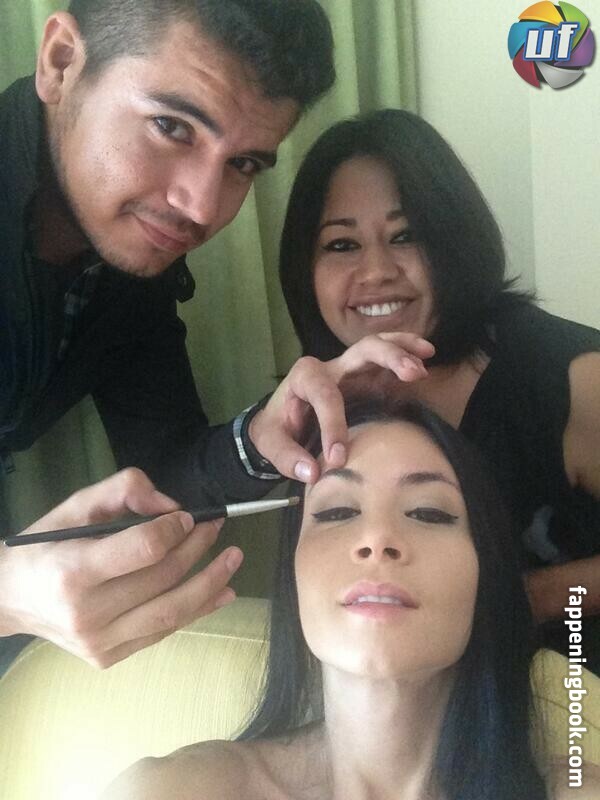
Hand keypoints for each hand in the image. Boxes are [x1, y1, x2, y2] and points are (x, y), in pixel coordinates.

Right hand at [0, 468, 242, 667]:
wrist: (10, 598)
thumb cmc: (45, 547)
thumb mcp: (76, 505)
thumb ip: (123, 491)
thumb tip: (171, 505)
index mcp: (74, 571)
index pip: (142, 550)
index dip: (173, 530)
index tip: (188, 516)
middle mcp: (87, 614)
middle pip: (162, 579)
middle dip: (197, 548)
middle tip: (217, 527)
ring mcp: (99, 642)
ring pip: (171, 613)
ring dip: (210, 583)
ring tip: (234, 559)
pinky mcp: (109, 657)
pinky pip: (163, 632)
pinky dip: (198, 611)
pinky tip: (222, 592)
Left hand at [248, 332, 434, 482]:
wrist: (279, 421)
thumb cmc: (276, 428)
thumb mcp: (270, 443)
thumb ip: (287, 457)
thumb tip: (312, 472)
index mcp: (305, 376)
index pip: (326, 396)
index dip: (334, 426)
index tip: (337, 458)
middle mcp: (330, 367)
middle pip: (362, 350)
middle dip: (388, 357)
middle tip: (414, 373)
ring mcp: (349, 371)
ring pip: (378, 348)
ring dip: (403, 349)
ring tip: (427, 356)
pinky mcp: (364, 381)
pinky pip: (385, 365)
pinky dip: (405, 358)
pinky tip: (425, 362)